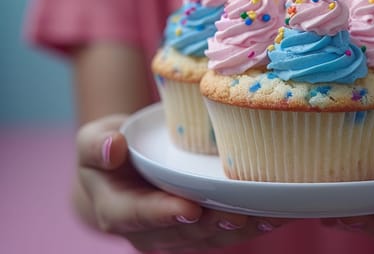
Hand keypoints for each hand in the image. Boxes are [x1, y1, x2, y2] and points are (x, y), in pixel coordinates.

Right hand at [74, 115, 287, 252]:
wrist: (120, 171)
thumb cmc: (108, 153)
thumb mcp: (91, 141)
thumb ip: (96, 145)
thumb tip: (112, 147)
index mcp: (118, 210)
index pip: (139, 216)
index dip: (164, 214)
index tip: (189, 208)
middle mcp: (149, 231)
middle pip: (183, 232)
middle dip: (213, 224)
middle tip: (240, 213)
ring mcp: (176, 234)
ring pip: (210, 238)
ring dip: (240, 229)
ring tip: (268, 217)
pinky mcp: (199, 230)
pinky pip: (225, 233)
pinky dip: (250, 226)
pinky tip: (276, 216)